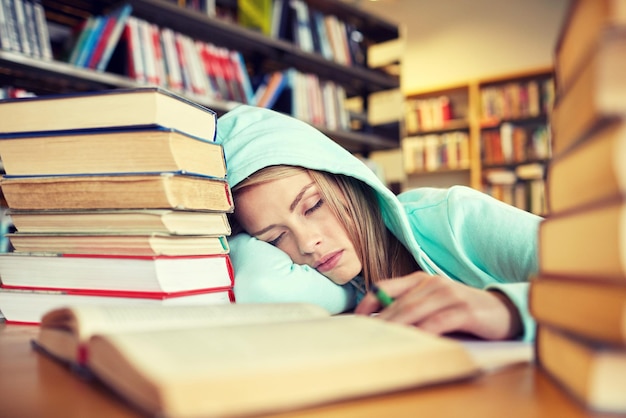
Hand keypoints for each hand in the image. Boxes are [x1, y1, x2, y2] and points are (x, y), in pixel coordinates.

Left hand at [354, 272, 522, 339]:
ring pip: (414, 311)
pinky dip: (423, 332)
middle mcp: (432, 283)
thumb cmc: (462, 311)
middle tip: (365, 336)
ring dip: (396, 327)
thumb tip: (381, 324)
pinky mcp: (464, 309)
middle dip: (379, 321)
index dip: (368, 302)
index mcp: (421, 280)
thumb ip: (411, 308)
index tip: (355, 319)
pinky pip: (438, 322)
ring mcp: (448, 294)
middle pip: (398, 303)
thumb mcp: (433, 305)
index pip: (385, 287)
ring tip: (381, 340)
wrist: (503, 311)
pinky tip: (414, 341)